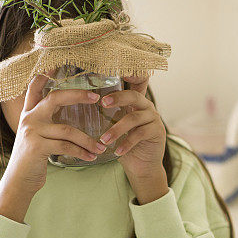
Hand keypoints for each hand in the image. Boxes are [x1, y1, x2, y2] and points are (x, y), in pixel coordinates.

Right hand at [0, 71, 104, 221]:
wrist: (18, 182)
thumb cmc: (33, 158)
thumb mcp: (36, 135)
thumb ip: (47, 121)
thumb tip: (69, 110)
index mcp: (29, 113)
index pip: (35, 86)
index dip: (46, 73)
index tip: (58, 62)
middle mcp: (29, 118)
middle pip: (56, 98)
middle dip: (78, 95)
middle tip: (97, 97)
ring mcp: (32, 131)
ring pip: (68, 130)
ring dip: (88, 140)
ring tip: (101, 147)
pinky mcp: (37, 147)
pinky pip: (66, 146)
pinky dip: (82, 152)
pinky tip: (91, 157)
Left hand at [99, 75, 168, 203]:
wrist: (142, 165)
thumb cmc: (124, 143)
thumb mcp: (116, 126)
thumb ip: (107, 115)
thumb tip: (79, 109)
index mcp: (135, 101)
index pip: (138, 81)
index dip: (134, 74)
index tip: (123, 73)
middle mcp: (146, 106)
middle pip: (134, 96)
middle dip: (118, 98)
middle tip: (102, 103)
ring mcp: (153, 118)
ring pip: (134, 118)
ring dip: (117, 129)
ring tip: (103, 140)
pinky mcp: (157, 131)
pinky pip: (140, 134)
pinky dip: (126, 143)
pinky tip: (117, 152)